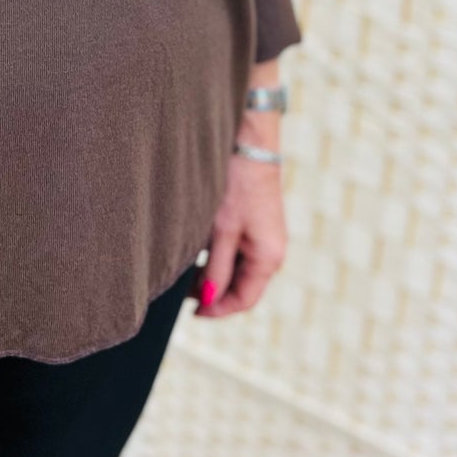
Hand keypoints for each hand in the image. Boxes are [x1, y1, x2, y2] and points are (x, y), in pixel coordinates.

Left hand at [187, 141, 287, 317]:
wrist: (248, 144)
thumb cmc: (237, 185)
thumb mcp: (222, 231)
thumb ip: (216, 269)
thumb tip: (208, 300)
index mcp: (269, 258)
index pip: (244, 299)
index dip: (218, 310)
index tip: (192, 312)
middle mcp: (272, 251)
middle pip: (242, 286)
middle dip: (215, 292)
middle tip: (183, 291)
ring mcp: (265, 237)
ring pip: (238, 269)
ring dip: (215, 274)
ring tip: (187, 271)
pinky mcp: (256, 224)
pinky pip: (238, 251)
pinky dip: (219, 256)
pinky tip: (199, 251)